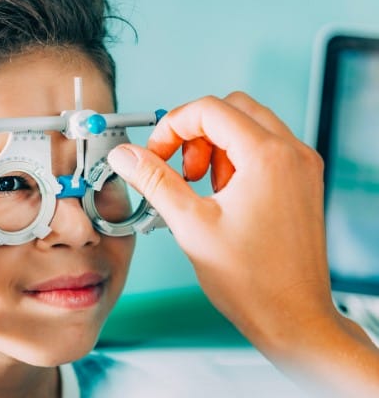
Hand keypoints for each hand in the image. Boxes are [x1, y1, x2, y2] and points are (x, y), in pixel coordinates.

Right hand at [108, 92, 378, 394]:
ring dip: (215, 145)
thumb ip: (154, 180)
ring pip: (248, 126)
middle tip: (177, 166)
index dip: (172, 126)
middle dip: (195, 132)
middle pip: (231, 109)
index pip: (210, 109)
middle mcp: (291, 154)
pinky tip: (221, 195)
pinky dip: (235, 159)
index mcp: (267, 157)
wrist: (293, 318)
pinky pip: (263, 149)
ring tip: (200, 185)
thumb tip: (126, 155)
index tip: (156, 153)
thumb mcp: (190, 224)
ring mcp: (300, 167)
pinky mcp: (301, 182)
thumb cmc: (253, 281)